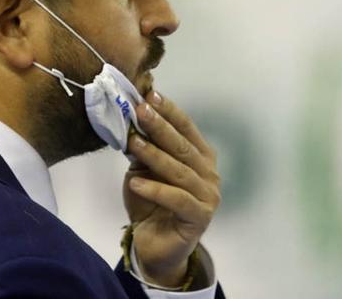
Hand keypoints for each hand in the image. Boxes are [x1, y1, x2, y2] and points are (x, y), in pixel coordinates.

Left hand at [123, 91, 220, 287]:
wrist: (154, 246)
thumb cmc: (151, 204)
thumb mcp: (144, 171)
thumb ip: (144, 150)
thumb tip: (132, 120)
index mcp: (201, 157)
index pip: (187, 128)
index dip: (169, 111)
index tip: (150, 95)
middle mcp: (210, 173)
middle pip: (183, 146)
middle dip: (161, 127)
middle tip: (141, 111)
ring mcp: (208, 196)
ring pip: (180, 171)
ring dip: (155, 155)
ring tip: (133, 143)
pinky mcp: (200, 217)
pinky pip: (177, 199)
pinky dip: (155, 189)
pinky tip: (135, 182)